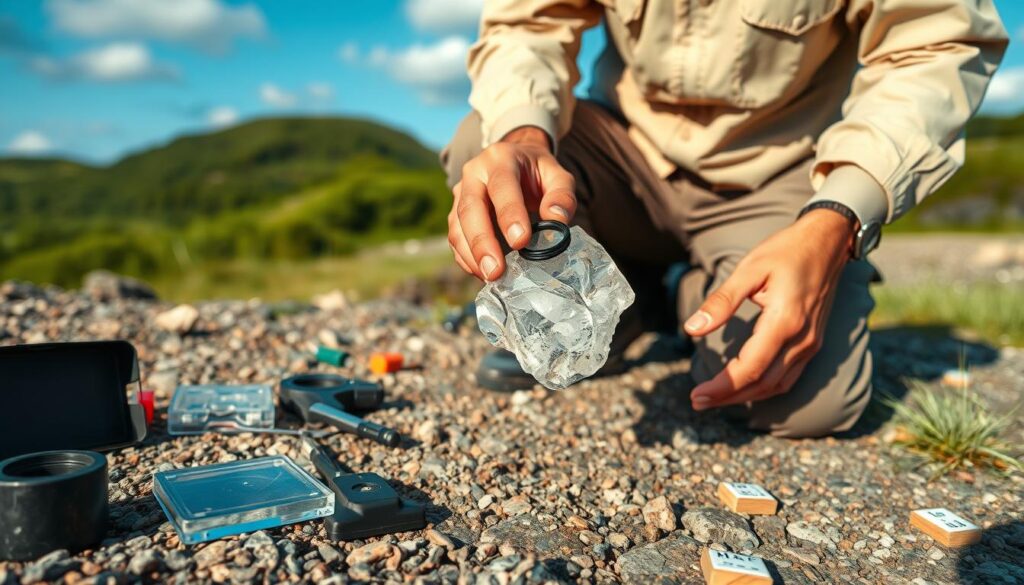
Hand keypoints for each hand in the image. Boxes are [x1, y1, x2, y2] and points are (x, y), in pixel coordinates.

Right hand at [449, 126, 576, 279]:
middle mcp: (474, 174)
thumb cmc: (538, 172)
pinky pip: (455, 238)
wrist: (517, 160)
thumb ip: (562, 194)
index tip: (520, 242)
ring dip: (471, 254)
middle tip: (495, 270)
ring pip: (457, 225)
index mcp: (501, 159)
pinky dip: (466, 258)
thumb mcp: (557, 174)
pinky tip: (481, 274)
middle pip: (470, 208)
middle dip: (482, 242)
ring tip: (489, 277)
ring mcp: (461, 193)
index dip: (509, 214)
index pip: (502, 186)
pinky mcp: (456, 213)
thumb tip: (557, 219)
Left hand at [684, 209, 856, 410]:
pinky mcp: (813, 342)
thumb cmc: (786, 251)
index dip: (722, 387)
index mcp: (784, 322)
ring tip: (715, 398)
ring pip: (776, 385)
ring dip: (745, 396)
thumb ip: (721, 302)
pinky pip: (788, 376)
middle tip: (697, 402)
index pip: (749, 368)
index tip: (696, 394)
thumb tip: (691, 329)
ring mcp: (811, 343)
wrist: (829, 242)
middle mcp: (802, 339)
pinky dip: (764, 387)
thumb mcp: (749, 269)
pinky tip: (744, 386)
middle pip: (762, 384)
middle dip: (728, 397)